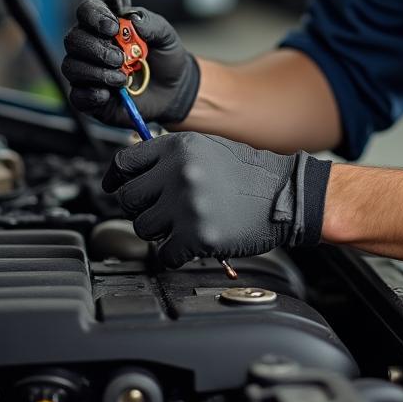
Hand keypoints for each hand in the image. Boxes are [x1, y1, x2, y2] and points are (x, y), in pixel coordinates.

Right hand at [61, 0, 199, 128]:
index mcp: (107, 24)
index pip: (88, 9)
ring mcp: (87, 71)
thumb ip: (151, 24)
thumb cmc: (164, 58)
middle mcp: (92, 44)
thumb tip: (133, 20)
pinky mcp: (87, 96)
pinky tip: (109, 94)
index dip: (94, 14)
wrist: (172, 91)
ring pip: (70, 66)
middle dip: (95, 47)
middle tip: (120, 58)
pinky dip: (92, 93)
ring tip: (123, 78)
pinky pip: (77, 95)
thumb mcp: (165, 36)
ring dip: (96, 72)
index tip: (114, 26)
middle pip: (73, 38)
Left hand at [102, 132, 331, 267]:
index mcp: (178, 147)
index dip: (117, 179)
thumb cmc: (247, 173)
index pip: (124, 163)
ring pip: (143, 228)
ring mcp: (187, 204)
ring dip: (160, 231)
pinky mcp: (198, 235)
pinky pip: (164, 254)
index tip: (117, 188)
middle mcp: (179, 172)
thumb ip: (169, 157)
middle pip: (128, 198)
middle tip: (166, 210)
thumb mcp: (206, 148)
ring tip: (186, 223)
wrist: (285, 194)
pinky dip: (176, 254)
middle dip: (144, 207)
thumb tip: (131, 173)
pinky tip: (194, 242)